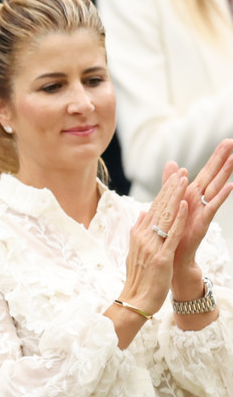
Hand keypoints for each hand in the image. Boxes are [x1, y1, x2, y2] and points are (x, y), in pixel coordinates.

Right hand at [120, 170, 189, 313]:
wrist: (135, 301)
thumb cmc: (139, 278)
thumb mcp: (137, 252)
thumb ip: (139, 231)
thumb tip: (142, 214)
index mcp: (138, 235)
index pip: (153, 208)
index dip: (163, 191)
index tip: (173, 176)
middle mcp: (142, 237)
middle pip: (159, 208)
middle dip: (170, 188)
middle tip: (179, 170)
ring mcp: (151, 246)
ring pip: (165, 217)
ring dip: (174, 197)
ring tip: (183, 180)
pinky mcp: (161, 257)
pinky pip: (171, 235)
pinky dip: (178, 219)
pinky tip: (184, 205)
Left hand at [165, 139, 232, 296]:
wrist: (172, 254)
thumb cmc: (172, 229)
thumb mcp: (170, 202)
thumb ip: (171, 182)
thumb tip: (173, 163)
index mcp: (191, 194)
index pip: (206, 171)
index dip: (216, 157)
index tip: (226, 141)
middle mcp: (199, 199)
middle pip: (213, 175)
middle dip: (223, 159)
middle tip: (232, 142)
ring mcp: (202, 209)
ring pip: (215, 187)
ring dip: (225, 173)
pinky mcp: (202, 221)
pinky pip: (212, 206)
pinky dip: (220, 196)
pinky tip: (230, 186)